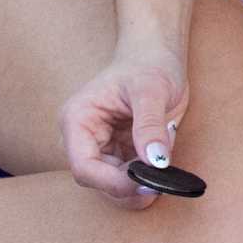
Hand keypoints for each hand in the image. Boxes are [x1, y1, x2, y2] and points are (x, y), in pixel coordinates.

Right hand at [57, 48, 188, 208]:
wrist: (157, 55)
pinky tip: (164, 168)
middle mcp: (83, 138)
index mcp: (78, 120)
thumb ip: (150, 126)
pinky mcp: (119, 152)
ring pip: (112, 183)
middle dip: (127, 187)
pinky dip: (146, 177)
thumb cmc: (149, 64)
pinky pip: (128, 175)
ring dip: (138, 185)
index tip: (145, 183)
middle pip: (96, 180)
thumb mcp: (152, 90)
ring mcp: (100, 147)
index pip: (84, 166)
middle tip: (159, 186)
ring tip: (165, 175)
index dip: (112, 182)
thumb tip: (155, 163)